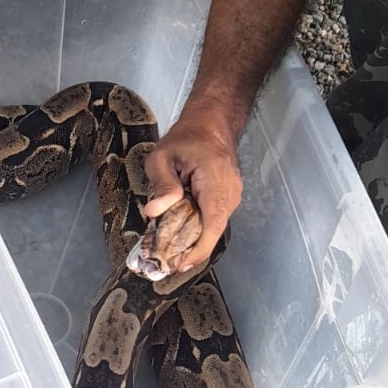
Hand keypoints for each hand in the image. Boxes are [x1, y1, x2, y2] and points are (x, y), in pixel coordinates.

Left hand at [143, 106, 242, 271]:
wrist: (211, 124)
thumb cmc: (187, 137)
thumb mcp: (162, 156)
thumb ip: (161, 184)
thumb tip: (155, 210)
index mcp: (215, 181)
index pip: (213, 223)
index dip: (198, 248)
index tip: (182, 263)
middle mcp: (230, 192)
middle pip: (212, 230)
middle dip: (190, 248)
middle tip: (165, 259)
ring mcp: (232, 195)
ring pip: (212, 226)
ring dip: (192, 237)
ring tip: (168, 246)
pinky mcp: (227, 197)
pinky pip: (212, 218)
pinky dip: (196, 226)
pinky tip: (178, 228)